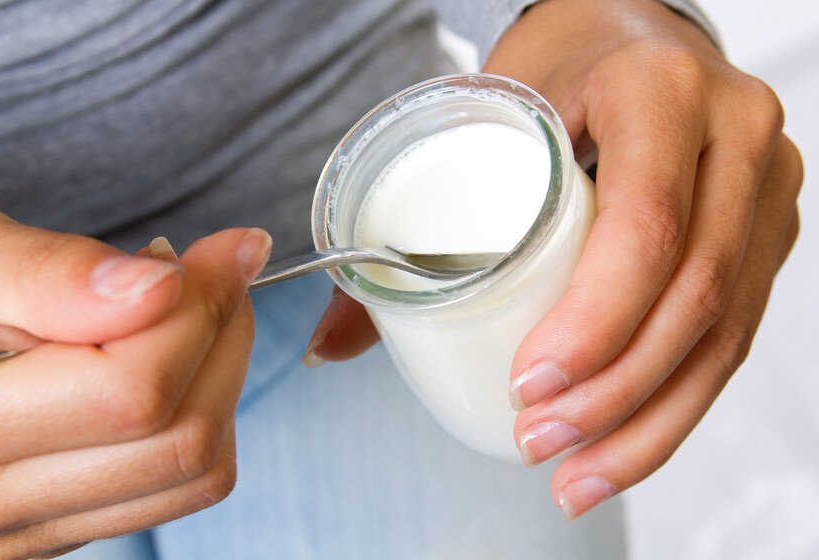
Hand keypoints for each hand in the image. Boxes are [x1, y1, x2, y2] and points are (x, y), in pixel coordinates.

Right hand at [0, 207, 269, 558]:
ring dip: (219, 377)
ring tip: (179, 311)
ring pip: (194, 472)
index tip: (225, 248)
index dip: (201, 308)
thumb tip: (158, 288)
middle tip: (208, 271)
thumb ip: (43, 273)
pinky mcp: (57, 529)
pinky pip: (175, 490)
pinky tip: (158, 359)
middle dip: (222, 336)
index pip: (130, 392)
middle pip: (181, 438)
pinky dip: (197, 415)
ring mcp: (25, 531)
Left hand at [306, 0, 801, 518]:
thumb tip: (331, 344)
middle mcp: (735, 138)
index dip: (594, 319)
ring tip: (573, 477)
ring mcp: (765, 190)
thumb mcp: (484, 112)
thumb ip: (409, 224)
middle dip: (612, 393)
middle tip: (535, 439)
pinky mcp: (767, 234)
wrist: (631, 35)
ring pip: (724, 334)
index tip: (527, 384)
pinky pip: (734, 336)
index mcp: (660, 90)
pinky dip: (678, 404)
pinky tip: (623, 447)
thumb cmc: (556, 69)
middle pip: (694, 294)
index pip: (646, 221)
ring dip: (647, 423)